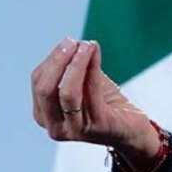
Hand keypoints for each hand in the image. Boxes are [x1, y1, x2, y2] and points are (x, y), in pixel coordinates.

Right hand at [31, 38, 159, 169]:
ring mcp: (74, 130)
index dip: (52, 59)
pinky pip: (91, 94)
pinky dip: (92, 70)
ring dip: (76, 64)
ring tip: (87, 45)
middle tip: (72, 42)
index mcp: (44, 115)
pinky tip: (96, 54)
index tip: (69, 42)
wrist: (132, 130)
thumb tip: (74, 44)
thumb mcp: (84, 84)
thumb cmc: (106, 105)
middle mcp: (54, 127)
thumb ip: (74, 69)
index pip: (39, 82)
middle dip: (58, 61)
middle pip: (45, 89)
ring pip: (67, 93)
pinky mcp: (97, 127)